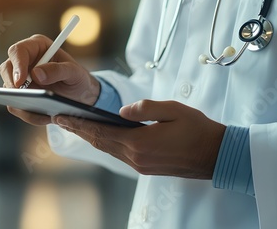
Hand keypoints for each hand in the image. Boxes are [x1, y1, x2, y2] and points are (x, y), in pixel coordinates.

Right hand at [0, 34, 99, 124]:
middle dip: (13, 85)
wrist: (80, 95)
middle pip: (6, 69)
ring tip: (43, 111)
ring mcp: (20, 78)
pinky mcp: (20, 94)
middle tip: (25, 97)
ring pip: (8, 89)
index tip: (21, 81)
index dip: (17, 65)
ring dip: (22, 102)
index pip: (18, 51)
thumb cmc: (77, 78)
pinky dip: (28, 114)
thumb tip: (36, 74)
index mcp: (36, 47)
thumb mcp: (75, 72)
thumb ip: (58, 70)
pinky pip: (15, 105)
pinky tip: (44, 116)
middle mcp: (25, 61)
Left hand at [52, 100, 225, 178]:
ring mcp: (140, 165)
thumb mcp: (172, 110)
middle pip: (100, 142)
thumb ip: (144, 108)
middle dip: (79, 130)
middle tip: (61, 119)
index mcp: (139, 142)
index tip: (61, 116)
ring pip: (108, 149)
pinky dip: (105, 143)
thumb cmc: (197, 130)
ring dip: (91, 138)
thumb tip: (121, 111)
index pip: (101, 131)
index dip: (79, 124)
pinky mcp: (146, 168)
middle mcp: (135, 157)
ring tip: (76, 126)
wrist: (216, 155)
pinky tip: (101, 136)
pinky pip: (118, 154)